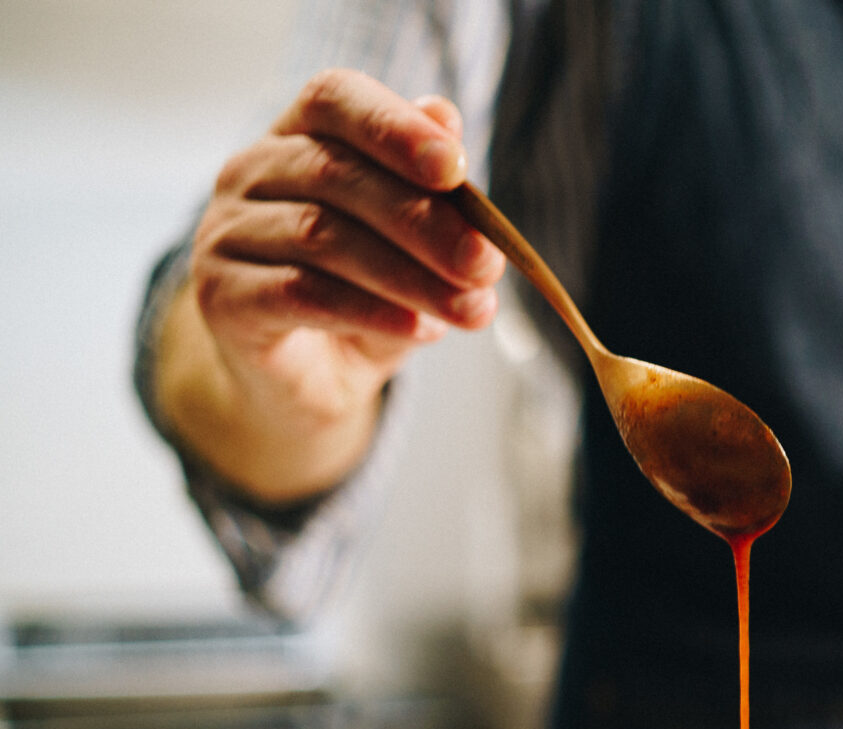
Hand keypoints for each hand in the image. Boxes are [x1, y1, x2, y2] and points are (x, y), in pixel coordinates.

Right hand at [156, 69, 503, 500]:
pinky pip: (301, 293)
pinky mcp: (221, 297)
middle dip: (424, 220)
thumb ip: (430, 186)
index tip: (456, 168)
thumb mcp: (416, 243)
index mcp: (296, 136)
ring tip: (470, 309)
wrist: (313, 380)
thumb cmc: (370, 293)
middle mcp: (249, 171)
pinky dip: (371, 310)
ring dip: (411, 275)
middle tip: (486, 264)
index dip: (394, 127)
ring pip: (322, 237)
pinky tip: (421, 329)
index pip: (333, 99)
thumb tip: (446, 115)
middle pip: (336, 173)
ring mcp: (224, 232)